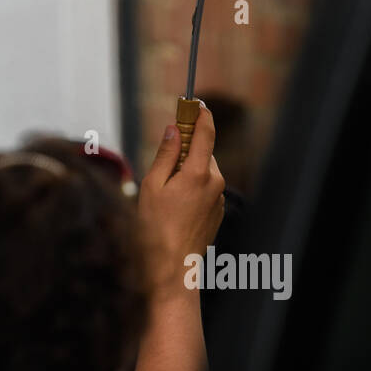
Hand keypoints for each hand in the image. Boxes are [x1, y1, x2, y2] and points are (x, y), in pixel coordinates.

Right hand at [137, 105, 224, 291]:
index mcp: (198, 172)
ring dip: (186, 172)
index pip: (206, 132)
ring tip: (164, 195)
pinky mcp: (218, 211)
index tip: (195, 103)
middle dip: (184, 150)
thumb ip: (165, 154)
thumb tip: (173, 129)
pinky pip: (205, 189)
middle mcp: (215, 182)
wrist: (173, 267)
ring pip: (202, 171)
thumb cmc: (156, 227)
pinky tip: (175, 208)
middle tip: (161, 164)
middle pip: (202, 152)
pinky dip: (191, 188)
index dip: (200, 114)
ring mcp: (219, 198)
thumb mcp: (152, 185)